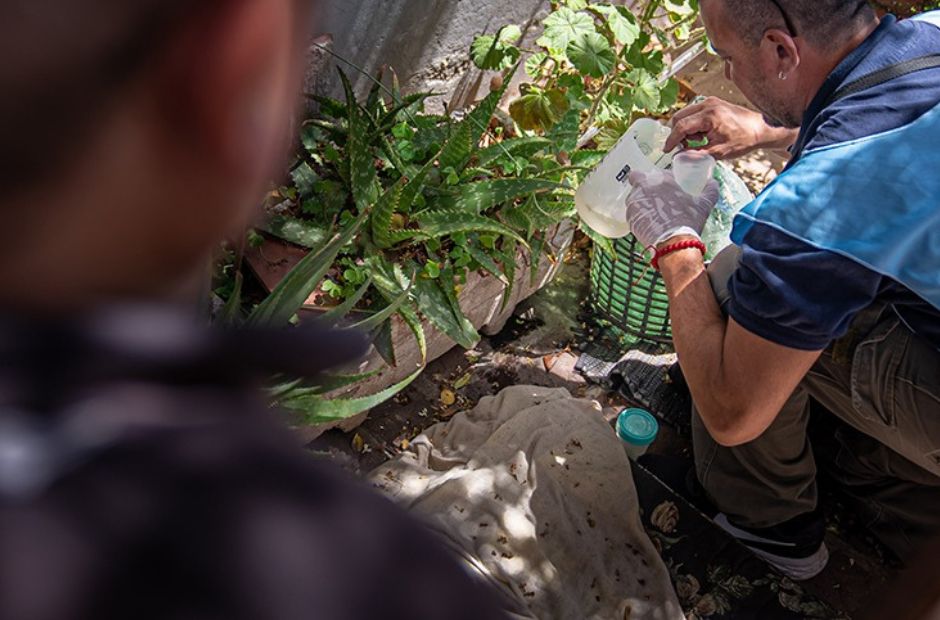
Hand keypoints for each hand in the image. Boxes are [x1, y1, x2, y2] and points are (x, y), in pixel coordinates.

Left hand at [625, 169, 718, 248]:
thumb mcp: (704, 204)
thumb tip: (713, 182)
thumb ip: (710, 190)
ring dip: (640, 201)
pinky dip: (638, 216)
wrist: (673, 243)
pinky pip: (632, 214)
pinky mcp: (630, 219)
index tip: (662, 186)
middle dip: (643, 187)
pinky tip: (650, 223)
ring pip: (632, 198)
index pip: (650, 172)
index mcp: (660, 180)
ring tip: (653, 211)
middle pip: (636, 181)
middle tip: (654, 197)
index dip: (655, 178)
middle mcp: (643, 188)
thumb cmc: (688, 221)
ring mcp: (634, 203)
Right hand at [664, 97, 797, 159]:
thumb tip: (679, 157)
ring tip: (698, 142)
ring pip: (685, 115)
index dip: (672, 140)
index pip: (681, 126)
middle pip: (679, 118)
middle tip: (685, 148)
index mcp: (709, 116)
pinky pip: (693, 113)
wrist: (761, 128)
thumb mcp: (719, 152)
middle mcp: (708, 104)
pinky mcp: (712, 103)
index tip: (667, 150)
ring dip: (685, 130)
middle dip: (678, 134)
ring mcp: (710, 102)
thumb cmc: (745, 139)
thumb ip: (696, 154)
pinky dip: (692, 124)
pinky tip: (702, 134)